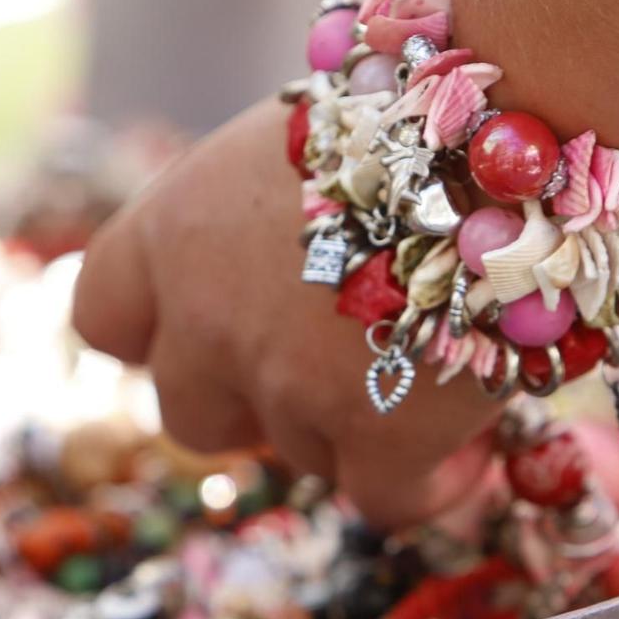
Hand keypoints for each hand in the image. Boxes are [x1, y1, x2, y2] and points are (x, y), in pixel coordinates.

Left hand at [71, 98, 499, 525]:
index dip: (160, 335)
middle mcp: (208, 314)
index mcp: (175, 228)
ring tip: (431, 366)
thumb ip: (254, 225)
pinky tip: (469, 441)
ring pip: (298, 455)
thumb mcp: (299, 146)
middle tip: (335, 364)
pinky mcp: (376, 435)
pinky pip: (384, 501)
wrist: (514, 134)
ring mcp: (286, 383)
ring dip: (355, 426)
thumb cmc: (420, 117)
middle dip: (256, 402)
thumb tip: (277, 280)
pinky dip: (426, 482)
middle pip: (191, 413)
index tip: (212, 329)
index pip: (104, 317)